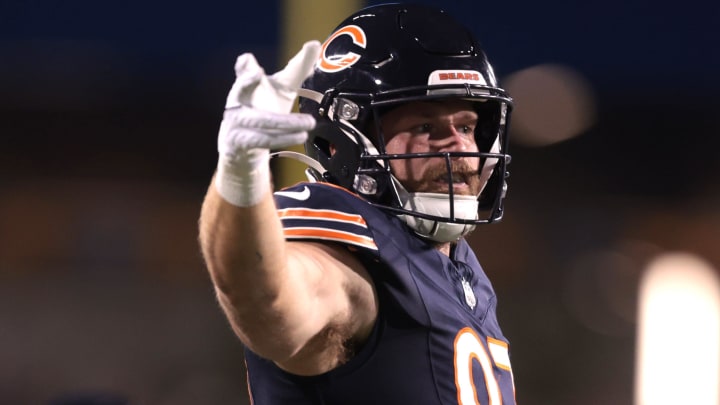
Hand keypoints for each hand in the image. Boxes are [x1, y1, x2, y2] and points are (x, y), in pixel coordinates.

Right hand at [214, 40, 320, 206]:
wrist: (241, 148)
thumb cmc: (264, 111)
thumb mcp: (280, 89)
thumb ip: (296, 69)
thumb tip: (314, 45)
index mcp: (244, 85)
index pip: (244, 72)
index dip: (245, 68)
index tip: (248, 61)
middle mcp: (236, 101)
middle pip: (242, 91)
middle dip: (250, 84)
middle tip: (260, 74)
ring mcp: (235, 123)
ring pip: (261, 121)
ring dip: (286, 123)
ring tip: (309, 123)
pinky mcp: (239, 143)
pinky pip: (262, 141)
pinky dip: (282, 139)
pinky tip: (300, 137)